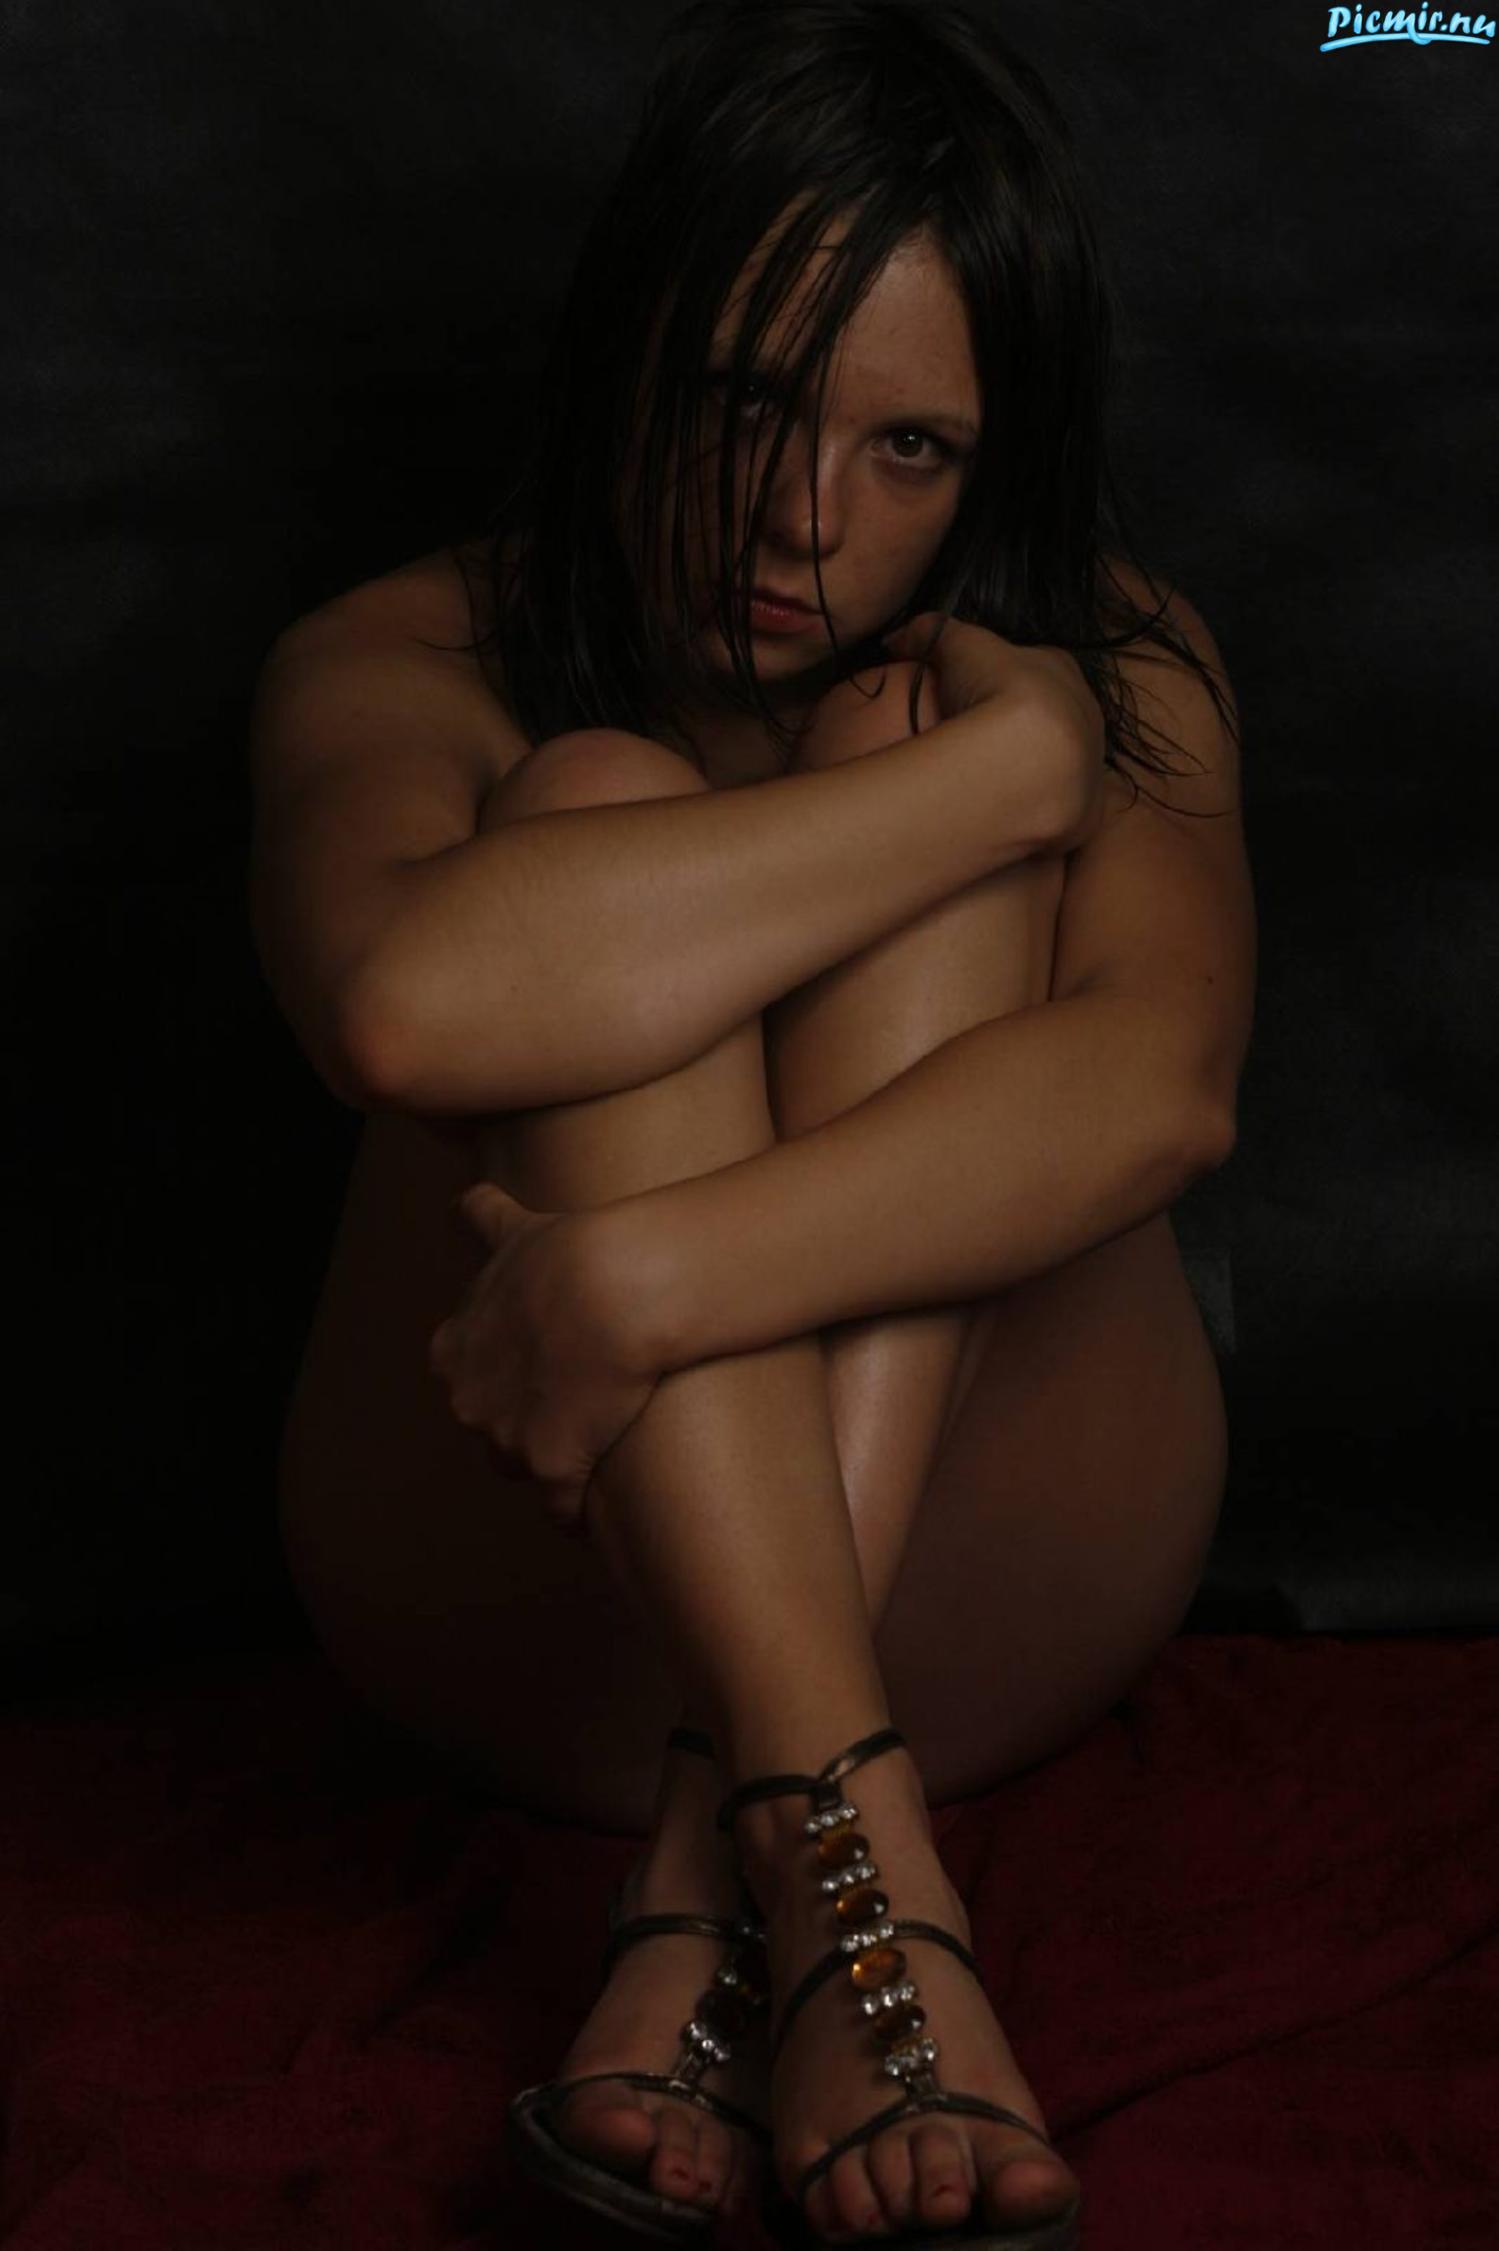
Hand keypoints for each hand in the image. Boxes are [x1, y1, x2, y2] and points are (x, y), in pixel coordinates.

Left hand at [428, 1183, 662, 1539]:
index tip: (547, 1370)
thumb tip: (464, 1201)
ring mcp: (506, 1440)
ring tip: (596, 1452)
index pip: (470, 1383)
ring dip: (552, 1464)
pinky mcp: (551, 1471)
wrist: (612, 1287)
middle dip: (527, 1423)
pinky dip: (579, 1511)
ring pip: (523, 1468)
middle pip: (492, 1429)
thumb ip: (483, 1220)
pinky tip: (603, 1508)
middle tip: (579, 1402)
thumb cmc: (569, 1255)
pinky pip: (560, 1511)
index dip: (511, 1377)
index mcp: (454, 1350)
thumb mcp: (514, 1230)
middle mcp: (468, 1401)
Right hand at [882, 610, 1108, 852]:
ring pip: (1066, 764)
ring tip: (998, 786)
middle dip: (1027, 730)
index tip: (977, 696)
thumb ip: (929, 633)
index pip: (1040, 667)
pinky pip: (1067, 809)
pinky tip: (1015, 817)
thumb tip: (894, 638)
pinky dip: (1044, 810)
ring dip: (1038, 772)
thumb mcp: (956, 646)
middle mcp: (1087, 714)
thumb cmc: (995, 691)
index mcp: (1062, 668)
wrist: (1027, 758)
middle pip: (1057, 717)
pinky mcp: (1088, 812)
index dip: (1007, 681)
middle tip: (985, 746)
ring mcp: (1091, 765)